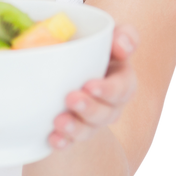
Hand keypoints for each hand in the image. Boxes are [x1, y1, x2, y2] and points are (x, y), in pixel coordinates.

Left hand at [48, 24, 138, 149]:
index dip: (109, 90)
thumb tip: (122, 45)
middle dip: (89, 109)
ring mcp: (91, 118)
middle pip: (106, 113)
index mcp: (121, 79)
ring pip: (89, 129)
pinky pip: (71, 141)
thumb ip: (123, 36)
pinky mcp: (74, 128)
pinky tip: (52, 138)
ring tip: (59, 121)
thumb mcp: (109, 35)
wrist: (70, 57)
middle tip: (71, 98)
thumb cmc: (92, 43)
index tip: (90, 85)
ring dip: (75, 128)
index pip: (123, 88)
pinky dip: (62, 141)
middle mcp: (110, 103)